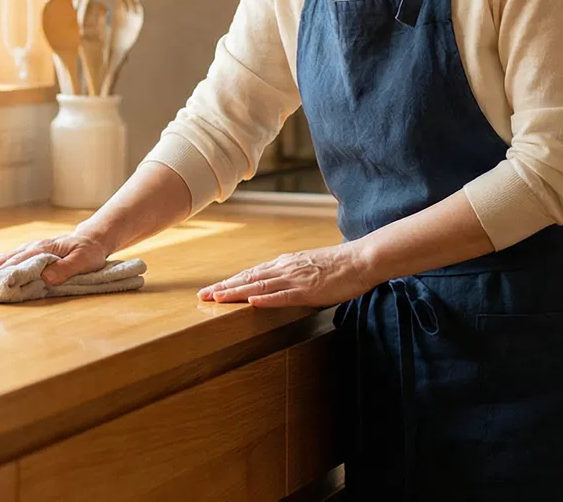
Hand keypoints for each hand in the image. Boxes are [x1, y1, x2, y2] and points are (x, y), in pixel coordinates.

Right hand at [0, 230, 111, 285]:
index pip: (14, 263)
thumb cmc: (89, 252)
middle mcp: (29, 248)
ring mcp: (27, 250)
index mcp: (39, 250)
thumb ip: (65, 270)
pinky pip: (5, 260)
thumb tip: (44, 278)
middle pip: (0, 260)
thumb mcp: (83, 261)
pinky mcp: (28, 254)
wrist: (92, 239)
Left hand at [198, 242, 374, 307]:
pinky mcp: (308, 290)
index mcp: (284, 264)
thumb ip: (292, 274)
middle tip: (202, 296)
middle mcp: (284, 268)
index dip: (229, 283)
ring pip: (259, 286)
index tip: (212, 290)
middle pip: (248, 279)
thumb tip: (278, 284)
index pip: (250, 274)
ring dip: (236, 293)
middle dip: (224, 288)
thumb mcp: (308, 266)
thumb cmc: (338, 265)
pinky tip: (251, 302)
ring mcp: (295, 279)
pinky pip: (283, 296)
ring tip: (216, 299)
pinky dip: (266, 299)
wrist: (360, 259)